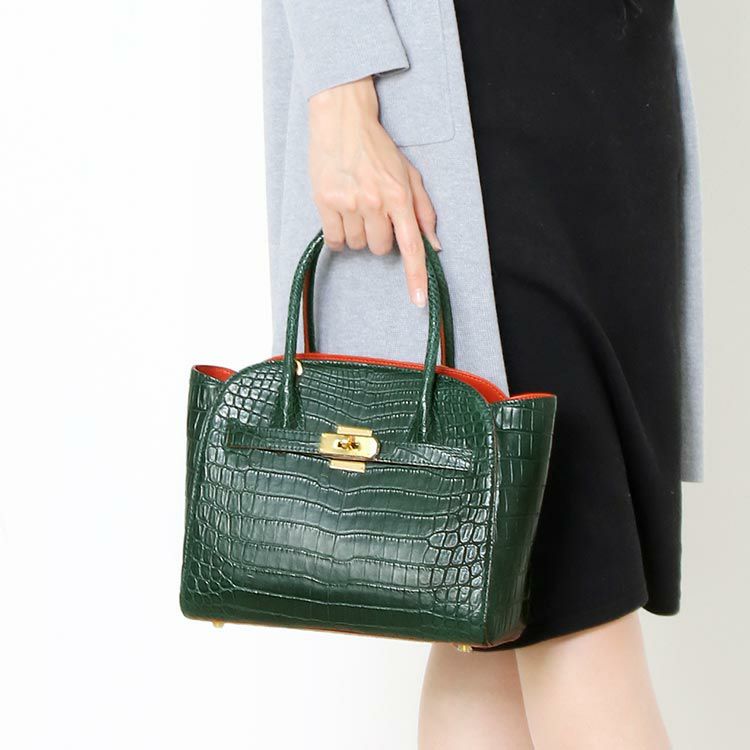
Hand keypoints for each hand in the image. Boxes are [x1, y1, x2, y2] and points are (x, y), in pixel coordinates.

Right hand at [308, 76, 440, 306]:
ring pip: (358, 246)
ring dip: (359, 234)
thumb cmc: (378, 148)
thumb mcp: (409, 175)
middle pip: (380, 249)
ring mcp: (348, 202)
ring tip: (356, 205)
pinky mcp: (325, 201)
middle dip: (380, 237)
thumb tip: (433, 246)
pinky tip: (341, 214)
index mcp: (399, 195)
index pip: (411, 245)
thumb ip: (423, 212)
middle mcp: (374, 201)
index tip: (419, 301)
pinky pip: (336, 241)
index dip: (416, 276)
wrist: (342, 119)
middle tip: (375, 212)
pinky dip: (340, 236)